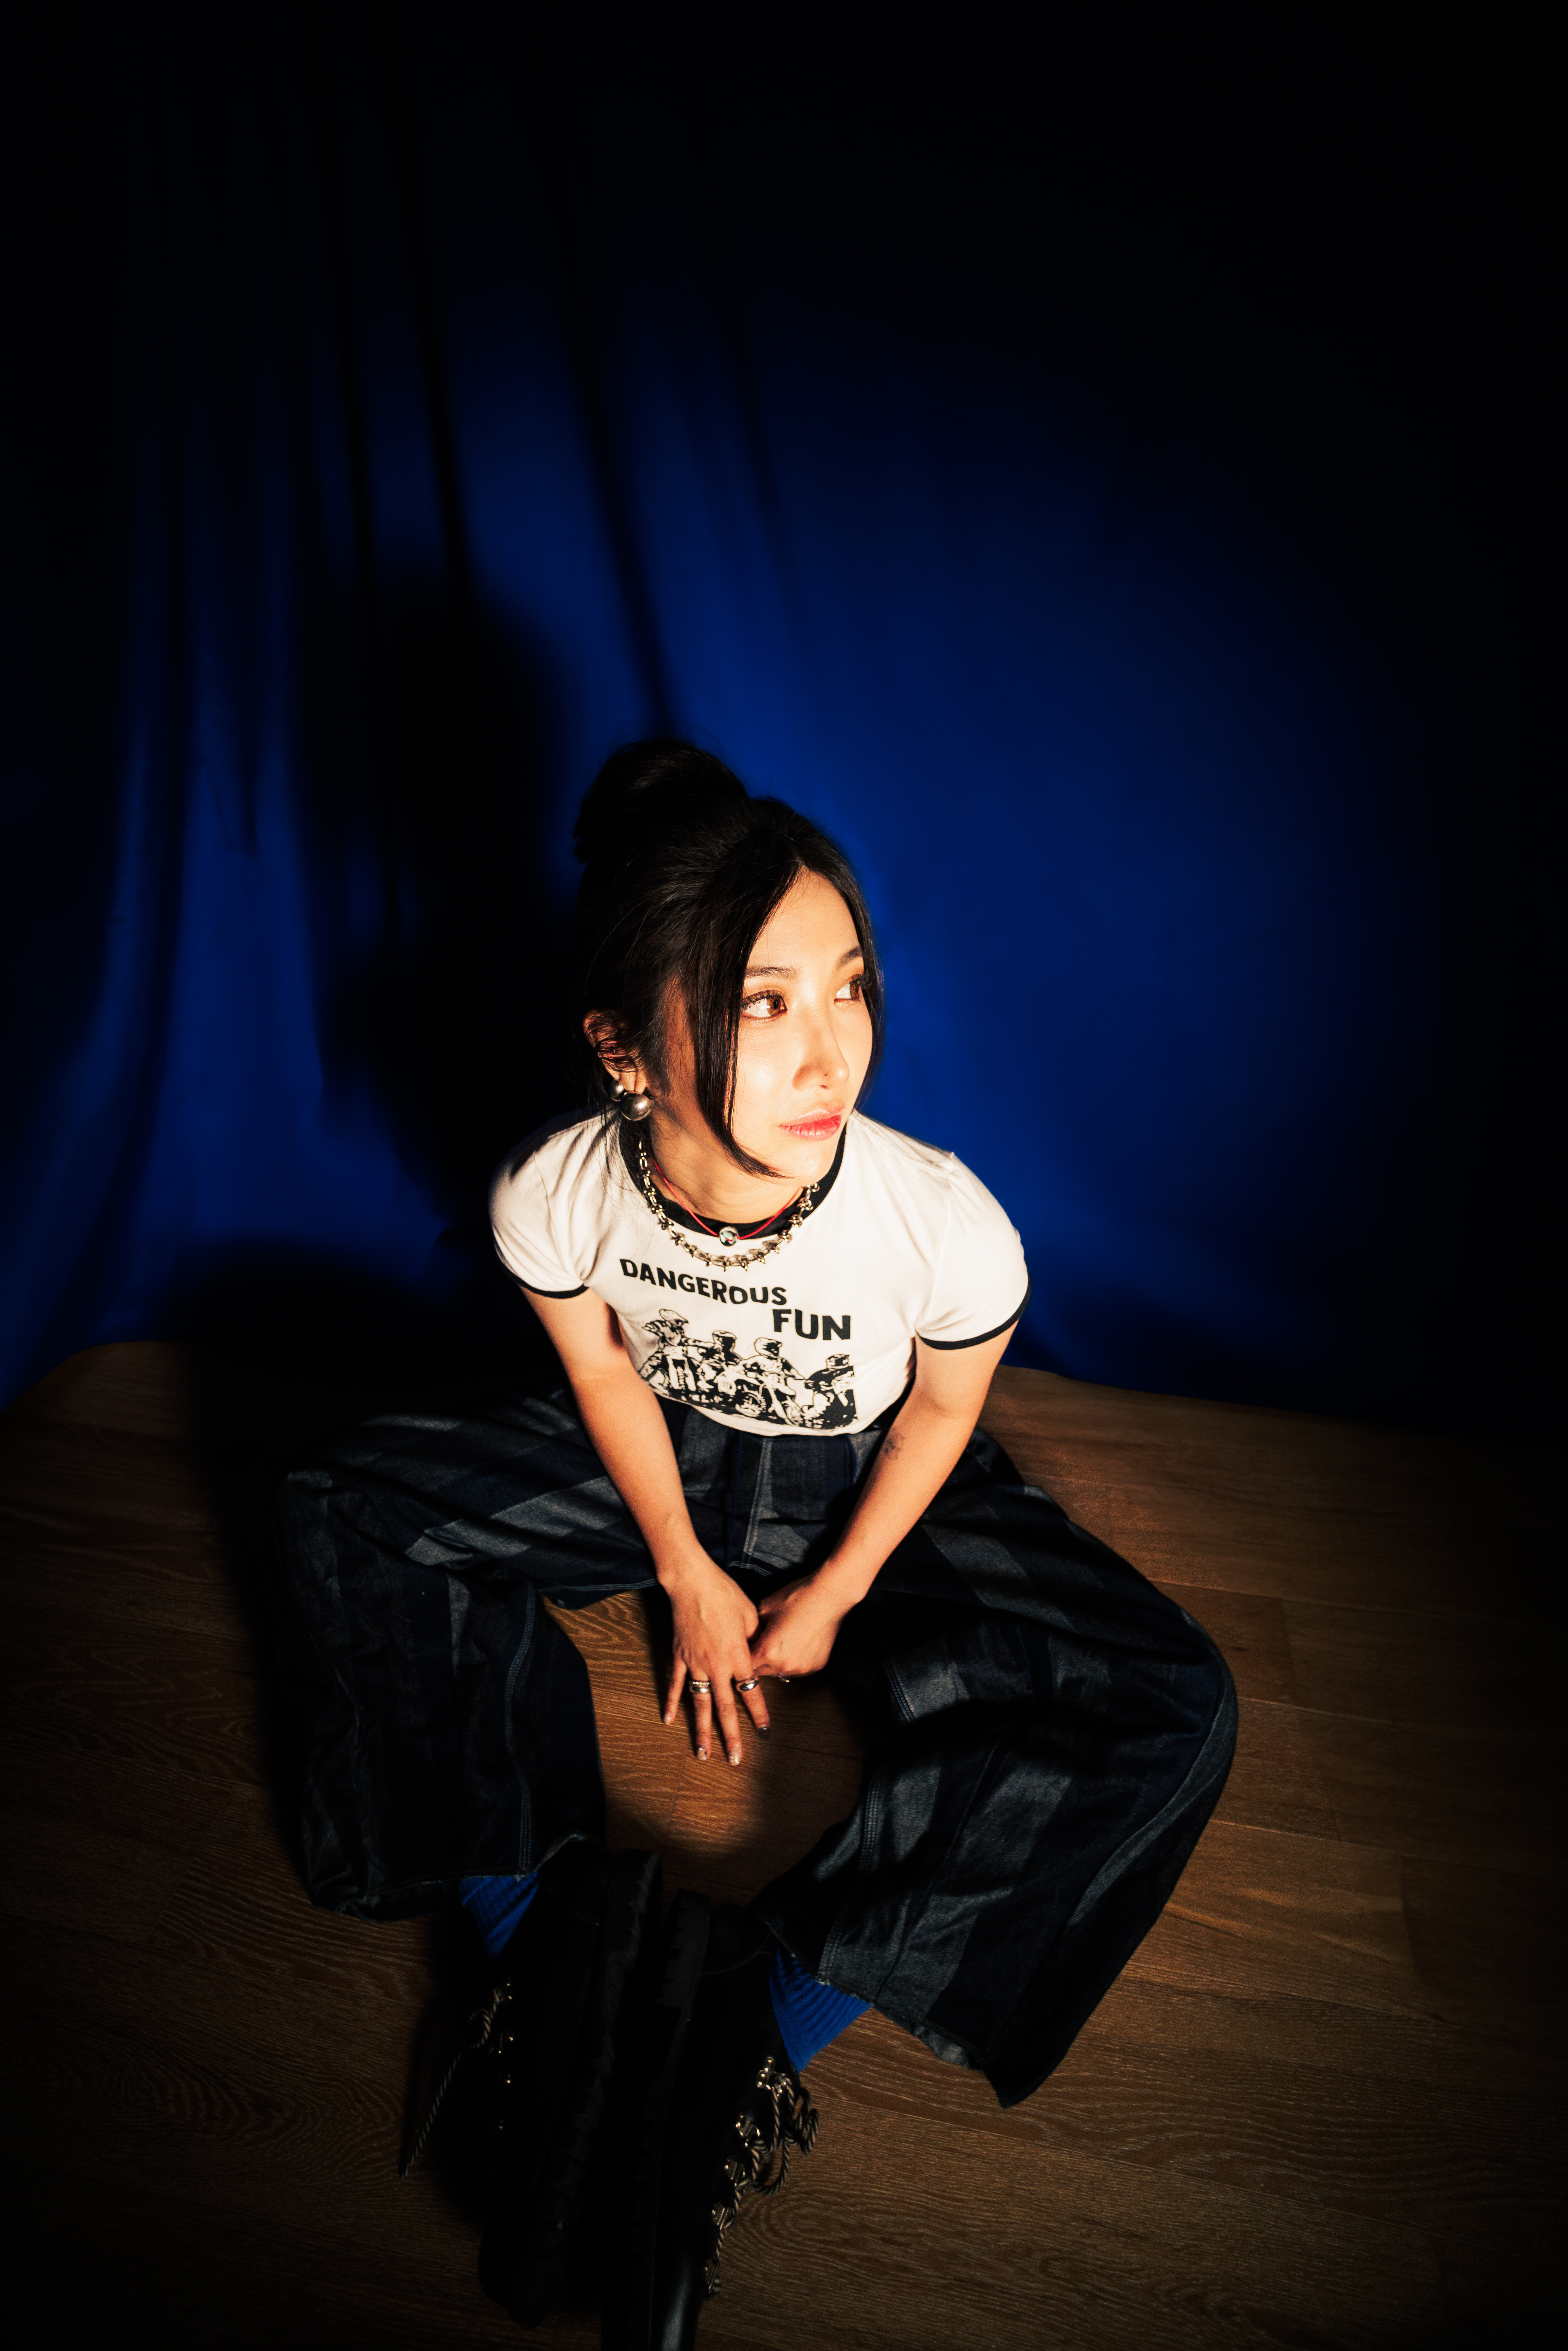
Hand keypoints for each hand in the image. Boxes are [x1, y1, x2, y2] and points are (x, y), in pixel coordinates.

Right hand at [661, 1557, 769, 1764]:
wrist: (692, 1581)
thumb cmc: (725, 1594)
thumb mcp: (750, 1615)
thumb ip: (754, 1639)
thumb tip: (758, 1653)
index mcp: (737, 1655)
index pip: (750, 1692)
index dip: (758, 1714)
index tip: (764, 1734)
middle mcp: (716, 1665)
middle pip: (725, 1708)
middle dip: (731, 1736)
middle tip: (735, 1760)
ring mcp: (695, 1663)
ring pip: (699, 1703)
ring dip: (701, 1730)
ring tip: (702, 1754)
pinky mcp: (679, 1655)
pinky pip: (676, 1683)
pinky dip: (672, 1702)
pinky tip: (669, 1720)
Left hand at [749, 1573, 849, 1678]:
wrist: (828, 1596)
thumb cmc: (796, 1598)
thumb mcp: (764, 1608)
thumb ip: (752, 1628)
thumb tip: (748, 1637)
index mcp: (768, 1651)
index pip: (746, 1665)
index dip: (743, 1656)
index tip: (745, 1649)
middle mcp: (785, 1665)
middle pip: (762, 1672)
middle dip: (758, 1661)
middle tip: (761, 1644)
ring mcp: (802, 1668)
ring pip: (780, 1672)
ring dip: (776, 1663)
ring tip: (781, 1642)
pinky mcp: (816, 1666)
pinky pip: (798, 1668)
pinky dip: (794, 1660)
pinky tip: (796, 1643)